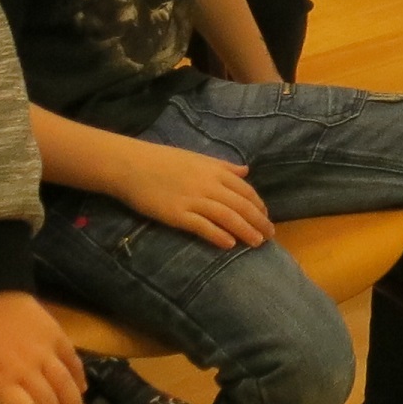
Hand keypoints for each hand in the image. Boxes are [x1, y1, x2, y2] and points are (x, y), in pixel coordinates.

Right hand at [113, 141, 272, 248]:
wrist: (132, 165)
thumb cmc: (165, 161)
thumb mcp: (198, 158)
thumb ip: (224, 166)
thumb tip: (246, 170)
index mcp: (215, 170)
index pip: (245, 190)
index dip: (258, 205)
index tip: (265, 217)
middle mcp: (208, 185)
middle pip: (240, 205)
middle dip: (258, 221)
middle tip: (270, 235)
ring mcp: (193, 200)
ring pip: (226, 217)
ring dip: (245, 230)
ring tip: (257, 243)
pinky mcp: (177, 214)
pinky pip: (202, 227)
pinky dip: (218, 235)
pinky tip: (229, 245)